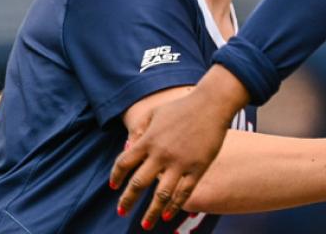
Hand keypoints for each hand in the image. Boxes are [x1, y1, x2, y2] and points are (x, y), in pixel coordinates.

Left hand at [110, 67, 246, 228]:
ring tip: (145, 225)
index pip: (123, 163)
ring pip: (160, 194)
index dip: (116, 176)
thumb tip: (127, 147)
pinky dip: (174, 206)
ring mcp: (180, 163)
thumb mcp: (155, 113)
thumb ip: (139, 129)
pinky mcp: (198, 168)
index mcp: (148, 140)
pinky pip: (184, 192)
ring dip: (151, 212)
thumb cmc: (182, 107)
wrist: (212, 104)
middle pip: (138, 184)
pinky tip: (168, 215)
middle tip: (121, 212)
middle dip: (127, 201)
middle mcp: (161, 154)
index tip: (113, 186)